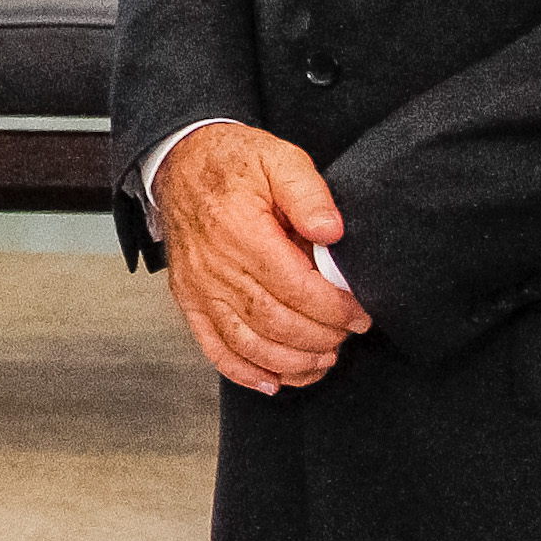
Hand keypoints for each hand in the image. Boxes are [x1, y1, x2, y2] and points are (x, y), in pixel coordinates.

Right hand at [156, 122, 369, 392]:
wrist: (180, 162)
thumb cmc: (235, 163)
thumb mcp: (279, 158)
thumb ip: (308, 192)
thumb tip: (333, 232)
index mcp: (241, 232)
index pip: (295, 288)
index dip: (334, 310)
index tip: (360, 314)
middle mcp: (216, 266)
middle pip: (275, 322)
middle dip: (320, 338)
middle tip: (346, 335)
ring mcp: (199, 287)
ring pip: (249, 343)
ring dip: (291, 362)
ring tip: (323, 359)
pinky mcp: (189, 300)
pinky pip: (214, 347)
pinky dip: (244, 372)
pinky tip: (274, 381)